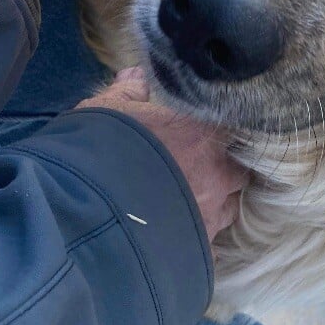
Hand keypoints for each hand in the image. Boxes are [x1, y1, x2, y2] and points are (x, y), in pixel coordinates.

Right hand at [78, 67, 246, 241]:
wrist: (86, 213)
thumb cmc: (100, 151)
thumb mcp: (107, 110)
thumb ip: (128, 90)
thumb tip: (136, 75)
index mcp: (204, 131)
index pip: (233, 124)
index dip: (220, 130)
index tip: (205, 134)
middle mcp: (218, 171)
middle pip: (238, 168)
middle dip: (222, 169)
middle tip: (198, 170)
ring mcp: (212, 213)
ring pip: (229, 207)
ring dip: (215, 204)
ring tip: (189, 204)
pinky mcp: (199, 248)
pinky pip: (211, 244)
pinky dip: (200, 239)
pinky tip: (182, 237)